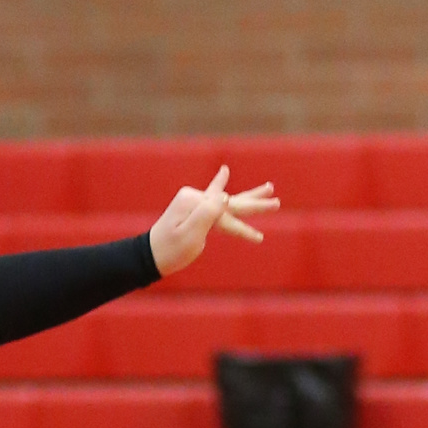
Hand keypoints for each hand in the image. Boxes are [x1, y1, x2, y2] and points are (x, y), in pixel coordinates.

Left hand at [149, 166, 278, 277]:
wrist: (150, 256)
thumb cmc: (170, 250)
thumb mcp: (189, 235)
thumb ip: (207, 214)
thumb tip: (226, 196)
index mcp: (195, 202)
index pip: (226, 214)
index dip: (243, 228)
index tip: (259, 239)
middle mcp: (195, 197)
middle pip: (232, 201)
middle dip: (256, 203)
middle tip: (277, 202)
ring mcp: (195, 201)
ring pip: (228, 199)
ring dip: (249, 196)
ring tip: (270, 187)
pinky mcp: (194, 207)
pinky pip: (216, 199)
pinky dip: (223, 187)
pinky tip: (225, 171)